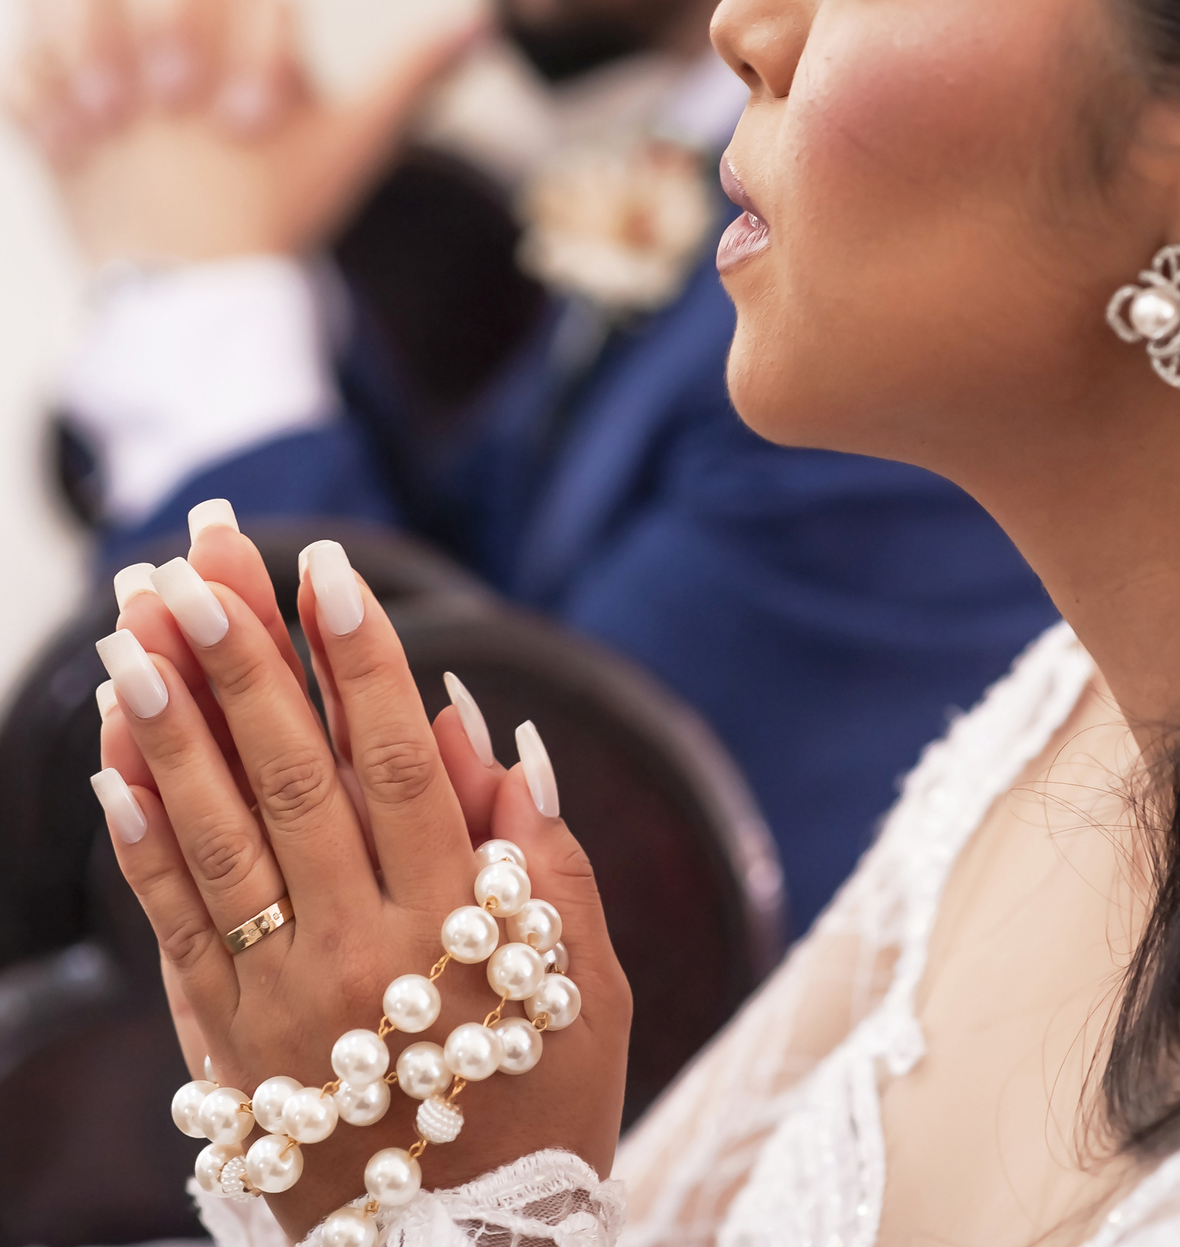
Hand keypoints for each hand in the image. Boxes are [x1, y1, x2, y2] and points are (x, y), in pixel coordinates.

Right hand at [6, 0, 484, 263]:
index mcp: (234, 3)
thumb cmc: (283, 205)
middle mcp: (160, 8)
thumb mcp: (353, 143)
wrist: (204, 284)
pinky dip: (37, 94)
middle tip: (173, 100)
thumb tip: (485, 24)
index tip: (247, 120)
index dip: (238, 33)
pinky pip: (18, 61)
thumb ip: (411, 76)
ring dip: (85, 42)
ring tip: (113, 120)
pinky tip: (71, 147)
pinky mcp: (46, 96)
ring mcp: (95, 49)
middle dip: (157, 14)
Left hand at [95, 524, 630, 1237]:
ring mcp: (285, 1003)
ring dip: (175, 725)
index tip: (323, 567)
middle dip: (246, 658)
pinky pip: (176, 927)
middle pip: (296, 778)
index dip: (358, 660)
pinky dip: (142, 839)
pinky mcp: (227, 1046)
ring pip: (222, 839)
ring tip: (135, 628)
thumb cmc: (541, 1101)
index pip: (397, 763)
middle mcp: (366, 952)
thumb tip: (482, 725)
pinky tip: (112, 757)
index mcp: (461, 925)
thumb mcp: (585, 981)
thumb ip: (542, 852)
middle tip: (200, 560)